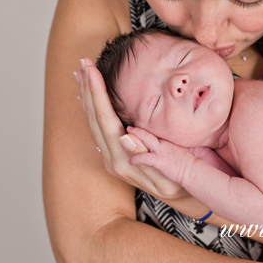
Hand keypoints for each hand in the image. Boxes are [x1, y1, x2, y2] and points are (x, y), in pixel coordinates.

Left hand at [77, 58, 186, 200]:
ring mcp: (110, 158)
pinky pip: (97, 127)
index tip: (92, 70)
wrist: (182, 199)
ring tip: (81, 72)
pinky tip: (88, 94)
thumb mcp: (170, 177)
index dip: (98, 93)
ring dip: (86, 95)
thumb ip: (150, 157)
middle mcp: (112, 160)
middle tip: (83, 62)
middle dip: (88, 88)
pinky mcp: (112, 156)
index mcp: (123, 161)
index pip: (106, 120)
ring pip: (92, 122)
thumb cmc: (181, 186)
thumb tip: (126, 137)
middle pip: (94, 118)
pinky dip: (91, 107)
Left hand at [128, 127, 194, 184]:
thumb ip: (169, 145)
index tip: (135, 128)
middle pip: (147, 133)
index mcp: (167, 140)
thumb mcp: (178, 150)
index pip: (153, 132)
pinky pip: (145, 158)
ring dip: (134, 138)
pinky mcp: (160, 161)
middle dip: (136, 129)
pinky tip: (130, 161)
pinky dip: (136, 158)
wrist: (193, 170)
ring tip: (124, 137)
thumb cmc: (188, 162)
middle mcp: (163, 143)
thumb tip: (163, 144)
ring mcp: (162, 151)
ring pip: (145, 140)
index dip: (144, 130)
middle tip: (128, 127)